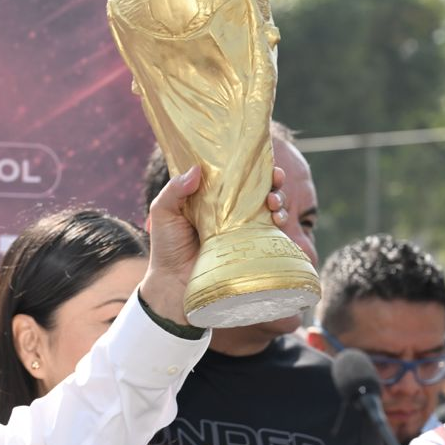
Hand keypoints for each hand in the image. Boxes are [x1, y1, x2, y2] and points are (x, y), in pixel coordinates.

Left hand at [140, 164, 287, 325]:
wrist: (174, 285)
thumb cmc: (166, 248)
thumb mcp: (163, 213)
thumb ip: (174, 190)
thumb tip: (197, 169)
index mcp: (211, 198)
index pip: (234, 176)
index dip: (249, 166)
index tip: (259, 159)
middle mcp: (230, 211)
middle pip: (258, 188)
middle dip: (272, 179)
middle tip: (274, 178)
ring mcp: (243, 229)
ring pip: (270, 207)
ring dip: (279, 198)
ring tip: (273, 202)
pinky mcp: (251, 246)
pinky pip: (272, 231)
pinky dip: (280, 220)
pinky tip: (278, 218)